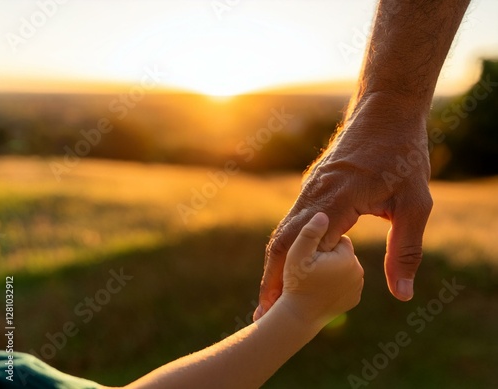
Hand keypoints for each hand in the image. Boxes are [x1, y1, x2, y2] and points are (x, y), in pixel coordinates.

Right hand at [255, 92, 432, 319]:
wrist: (385, 110)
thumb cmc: (402, 153)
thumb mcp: (415, 202)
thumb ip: (407, 249)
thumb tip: (402, 295)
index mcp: (336, 199)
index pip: (300, 247)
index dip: (285, 280)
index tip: (275, 310)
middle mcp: (314, 194)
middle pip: (282, 242)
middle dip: (270, 279)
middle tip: (260, 313)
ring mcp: (310, 188)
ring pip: (284, 231)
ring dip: (275, 264)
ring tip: (270, 295)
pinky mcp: (314, 186)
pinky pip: (294, 221)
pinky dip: (287, 247)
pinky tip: (288, 264)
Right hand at [279, 213, 362, 328]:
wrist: (299, 317)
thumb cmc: (296, 282)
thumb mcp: (298, 253)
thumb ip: (311, 232)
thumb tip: (323, 215)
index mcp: (347, 257)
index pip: (338, 238)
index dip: (321, 244)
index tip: (310, 255)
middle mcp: (358, 271)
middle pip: (342, 252)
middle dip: (328, 256)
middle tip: (309, 267)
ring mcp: (357, 287)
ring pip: (344, 267)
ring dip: (332, 268)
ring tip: (314, 279)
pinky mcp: (354, 299)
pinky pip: (345, 282)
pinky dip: (335, 283)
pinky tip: (320, 288)